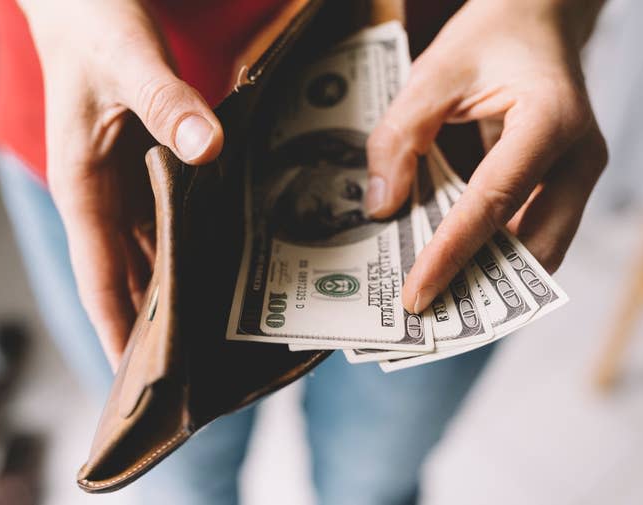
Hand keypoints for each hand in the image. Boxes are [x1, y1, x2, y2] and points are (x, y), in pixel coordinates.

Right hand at [18, 0, 223, 367]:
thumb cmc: (93, 25)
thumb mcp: (127, 60)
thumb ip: (166, 103)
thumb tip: (207, 148)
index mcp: (83, 188)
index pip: (101, 278)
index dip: (121, 331)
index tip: (143, 386)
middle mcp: (102, 199)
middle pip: (128, 280)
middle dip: (156, 328)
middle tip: (197, 377)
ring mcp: (125, 187)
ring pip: (151, 258)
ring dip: (178, 295)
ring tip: (217, 338)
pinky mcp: (147, 171)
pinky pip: (168, 225)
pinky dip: (190, 253)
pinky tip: (222, 270)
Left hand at [365, 0, 607, 312]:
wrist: (539, 16)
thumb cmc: (490, 38)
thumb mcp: (433, 75)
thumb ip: (400, 137)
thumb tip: (383, 209)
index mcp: (549, 120)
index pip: (493, 202)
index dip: (452, 253)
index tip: (416, 295)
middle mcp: (578, 155)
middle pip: (535, 244)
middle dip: (483, 285)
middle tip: (430, 314)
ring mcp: (579, 172)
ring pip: (541, 247)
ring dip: (492, 275)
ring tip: (441, 299)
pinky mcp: (565, 182)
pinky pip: (535, 230)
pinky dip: (498, 252)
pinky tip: (458, 264)